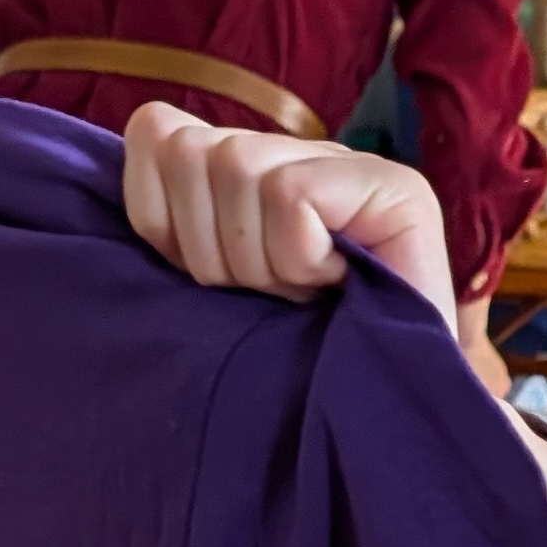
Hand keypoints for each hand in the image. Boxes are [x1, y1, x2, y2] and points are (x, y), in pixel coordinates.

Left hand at [122, 102, 455, 334]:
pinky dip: (299, 258)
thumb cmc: (289, 363)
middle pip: (192, 153)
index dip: (163, 220)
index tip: (215, 278)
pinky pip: (291, 197)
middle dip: (212, 249)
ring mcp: (355, 165)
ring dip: (260, 258)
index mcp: (254, 168)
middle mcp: (304, 153)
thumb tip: (152, 128)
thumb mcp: (208, 286)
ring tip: (301, 294)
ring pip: (239, 166)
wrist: (378, 418)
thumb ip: (171, 217)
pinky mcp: (394, 188)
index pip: (157, 133)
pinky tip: (334, 285)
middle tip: (266, 294)